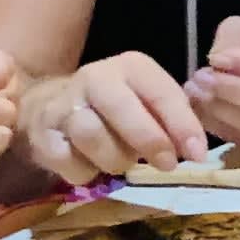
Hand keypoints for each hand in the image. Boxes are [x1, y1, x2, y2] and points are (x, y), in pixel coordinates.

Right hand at [26, 52, 210, 184]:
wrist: (50, 107)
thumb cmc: (115, 109)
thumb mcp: (148, 103)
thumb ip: (173, 120)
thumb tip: (194, 150)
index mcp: (130, 67)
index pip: (160, 92)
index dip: (182, 125)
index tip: (198, 154)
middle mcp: (95, 78)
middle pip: (121, 108)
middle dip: (149, 140)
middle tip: (168, 165)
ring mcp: (64, 105)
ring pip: (93, 136)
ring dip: (115, 159)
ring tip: (121, 161)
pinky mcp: (42, 134)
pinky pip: (69, 162)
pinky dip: (86, 173)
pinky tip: (91, 166)